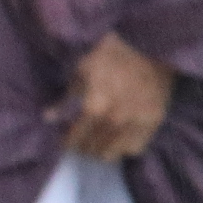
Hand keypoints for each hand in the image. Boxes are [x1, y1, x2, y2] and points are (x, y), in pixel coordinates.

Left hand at [45, 34, 176, 160]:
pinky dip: (123, 148)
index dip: (66, 142)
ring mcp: (136, 126)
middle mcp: (114, 122)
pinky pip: (134, 148)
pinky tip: (118, 139)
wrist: (149, 48)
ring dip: (101, 151)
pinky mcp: (153, 125)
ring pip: (113, 154)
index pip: (75, 137)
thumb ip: (67, 98)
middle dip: (82, 147)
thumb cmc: (110, 54)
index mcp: (94, 107)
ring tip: (97, 144)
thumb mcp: (82, 70)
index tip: (62, 141)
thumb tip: (50, 118)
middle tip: (78, 140)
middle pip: (93, 149)